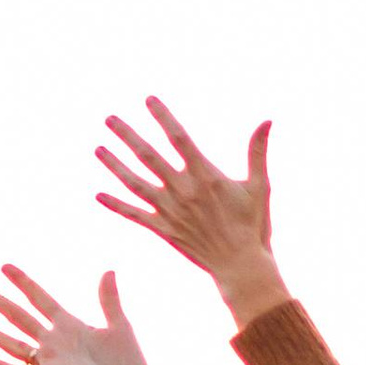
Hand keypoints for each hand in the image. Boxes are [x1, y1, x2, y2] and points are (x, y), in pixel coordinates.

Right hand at [0, 266, 179, 364]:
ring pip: (15, 344)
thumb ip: (109, 301)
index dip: (23, 283)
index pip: (40, 299)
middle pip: (19, 317)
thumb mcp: (120, 327)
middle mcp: (55, 342)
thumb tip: (109, 270)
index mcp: (69, 326)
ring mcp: (51, 362)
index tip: (5, 267)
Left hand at [94, 95, 284, 325]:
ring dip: (114, 165)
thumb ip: (257, 152)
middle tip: (109, 118)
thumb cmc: (253, 225)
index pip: (178, 138)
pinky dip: (116, 204)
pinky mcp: (164, 229)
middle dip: (127, 136)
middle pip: (148, 156)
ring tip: (98, 148)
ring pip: (135, 183)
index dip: (162, 117)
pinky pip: (134, 214)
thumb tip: (267, 121)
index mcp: (205, 175)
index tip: (148, 99)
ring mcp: (170, 210)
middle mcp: (183, 190)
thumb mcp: (259, 186)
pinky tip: (98, 195)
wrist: (240, 265)